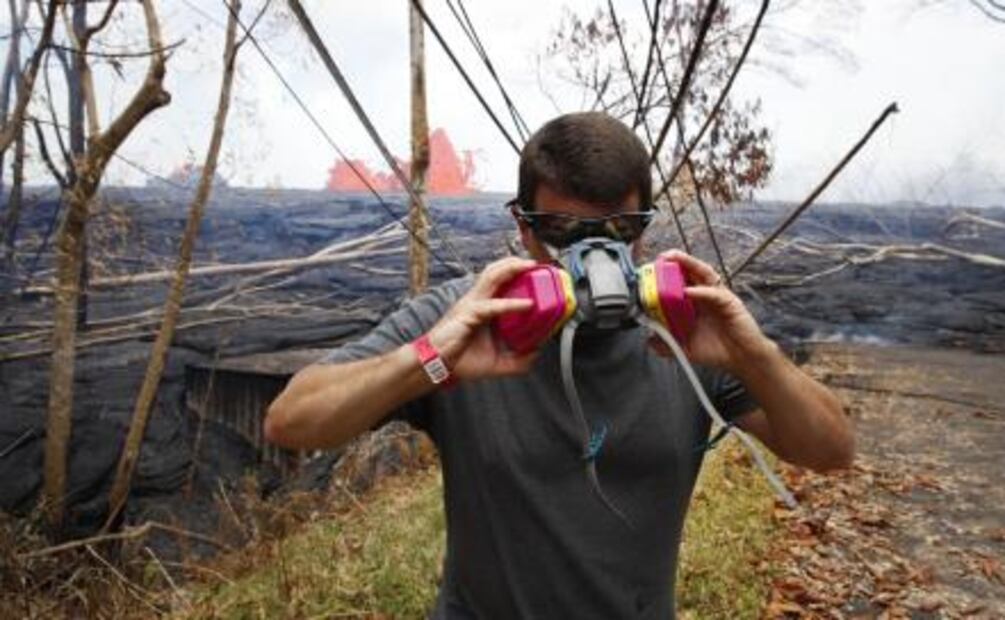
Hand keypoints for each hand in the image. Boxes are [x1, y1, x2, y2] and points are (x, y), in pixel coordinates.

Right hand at [426, 257, 538, 379]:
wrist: (436, 366)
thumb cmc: (460, 360)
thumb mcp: (496, 363)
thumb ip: (518, 360)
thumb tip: (537, 353)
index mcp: (482, 307)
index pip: (499, 282)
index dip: (516, 273)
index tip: (537, 273)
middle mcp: (476, 300)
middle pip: (495, 271)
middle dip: (514, 262)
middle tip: (535, 262)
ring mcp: (471, 305)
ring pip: (492, 277)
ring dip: (511, 268)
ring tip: (529, 267)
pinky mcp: (468, 314)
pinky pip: (493, 306)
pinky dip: (511, 303)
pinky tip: (527, 304)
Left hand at [650, 250, 774, 374]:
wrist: (742, 360)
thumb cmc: (718, 351)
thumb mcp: (685, 348)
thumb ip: (667, 344)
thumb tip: (649, 340)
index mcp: (694, 303)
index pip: (679, 282)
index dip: (665, 275)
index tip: (649, 272)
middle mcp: (706, 296)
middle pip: (690, 272)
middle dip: (675, 262)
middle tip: (660, 258)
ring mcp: (718, 297)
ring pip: (703, 273)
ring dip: (688, 264)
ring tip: (673, 259)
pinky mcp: (730, 303)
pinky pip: (714, 293)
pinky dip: (700, 291)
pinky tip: (688, 291)